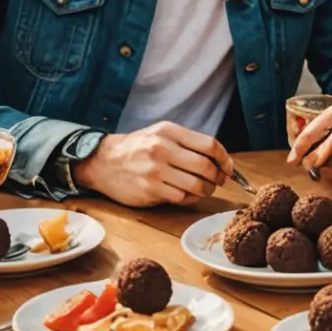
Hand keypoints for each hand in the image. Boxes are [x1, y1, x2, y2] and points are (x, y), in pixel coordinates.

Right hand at [75, 122, 232, 206]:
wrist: (102, 162)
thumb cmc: (137, 148)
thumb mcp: (160, 134)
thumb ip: (187, 143)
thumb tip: (220, 160)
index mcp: (169, 132)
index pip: (209, 145)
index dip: (225, 159)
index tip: (228, 167)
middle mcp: (162, 149)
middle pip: (206, 166)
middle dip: (218, 177)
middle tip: (219, 181)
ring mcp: (155, 170)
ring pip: (196, 185)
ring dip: (206, 190)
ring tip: (204, 189)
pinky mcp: (149, 190)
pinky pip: (181, 197)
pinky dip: (189, 198)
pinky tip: (186, 195)